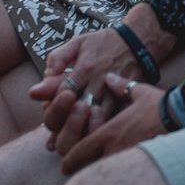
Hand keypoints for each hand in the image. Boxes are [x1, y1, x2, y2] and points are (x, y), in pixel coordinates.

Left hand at [28, 25, 147, 144]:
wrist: (139, 41)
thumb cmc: (105, 42)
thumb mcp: (79, 42)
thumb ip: (58, 57)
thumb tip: (44, 75)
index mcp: (84, 68)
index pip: (62, 93)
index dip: (53, 105)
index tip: (50, 108)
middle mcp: (99, 83)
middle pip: (77, 111)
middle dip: (65, 124)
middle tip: (56, 133)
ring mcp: (114, 94)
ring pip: (96, 120)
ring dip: (81, 132)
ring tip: (70, 143)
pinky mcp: (126, 101)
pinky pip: (113, 121)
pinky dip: (100, 132)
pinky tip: (90, 141)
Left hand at [56, 73, 166, 172]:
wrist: (183, 117)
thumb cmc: (159, 104)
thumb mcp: (138, 91)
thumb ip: (120, 86)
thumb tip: (110, 77)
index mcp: (108, 132)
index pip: (77, 153)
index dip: (68, 160)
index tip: (67, 162)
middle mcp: (114, 149)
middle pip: (87, 168)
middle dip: (82, 166)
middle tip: (82, 162)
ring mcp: (127, 158)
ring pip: (103, 169)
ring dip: (100, 165)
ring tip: (104, 158)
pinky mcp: (140, 163)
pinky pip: (121, 168)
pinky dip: (117, 165)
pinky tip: (123, 159)